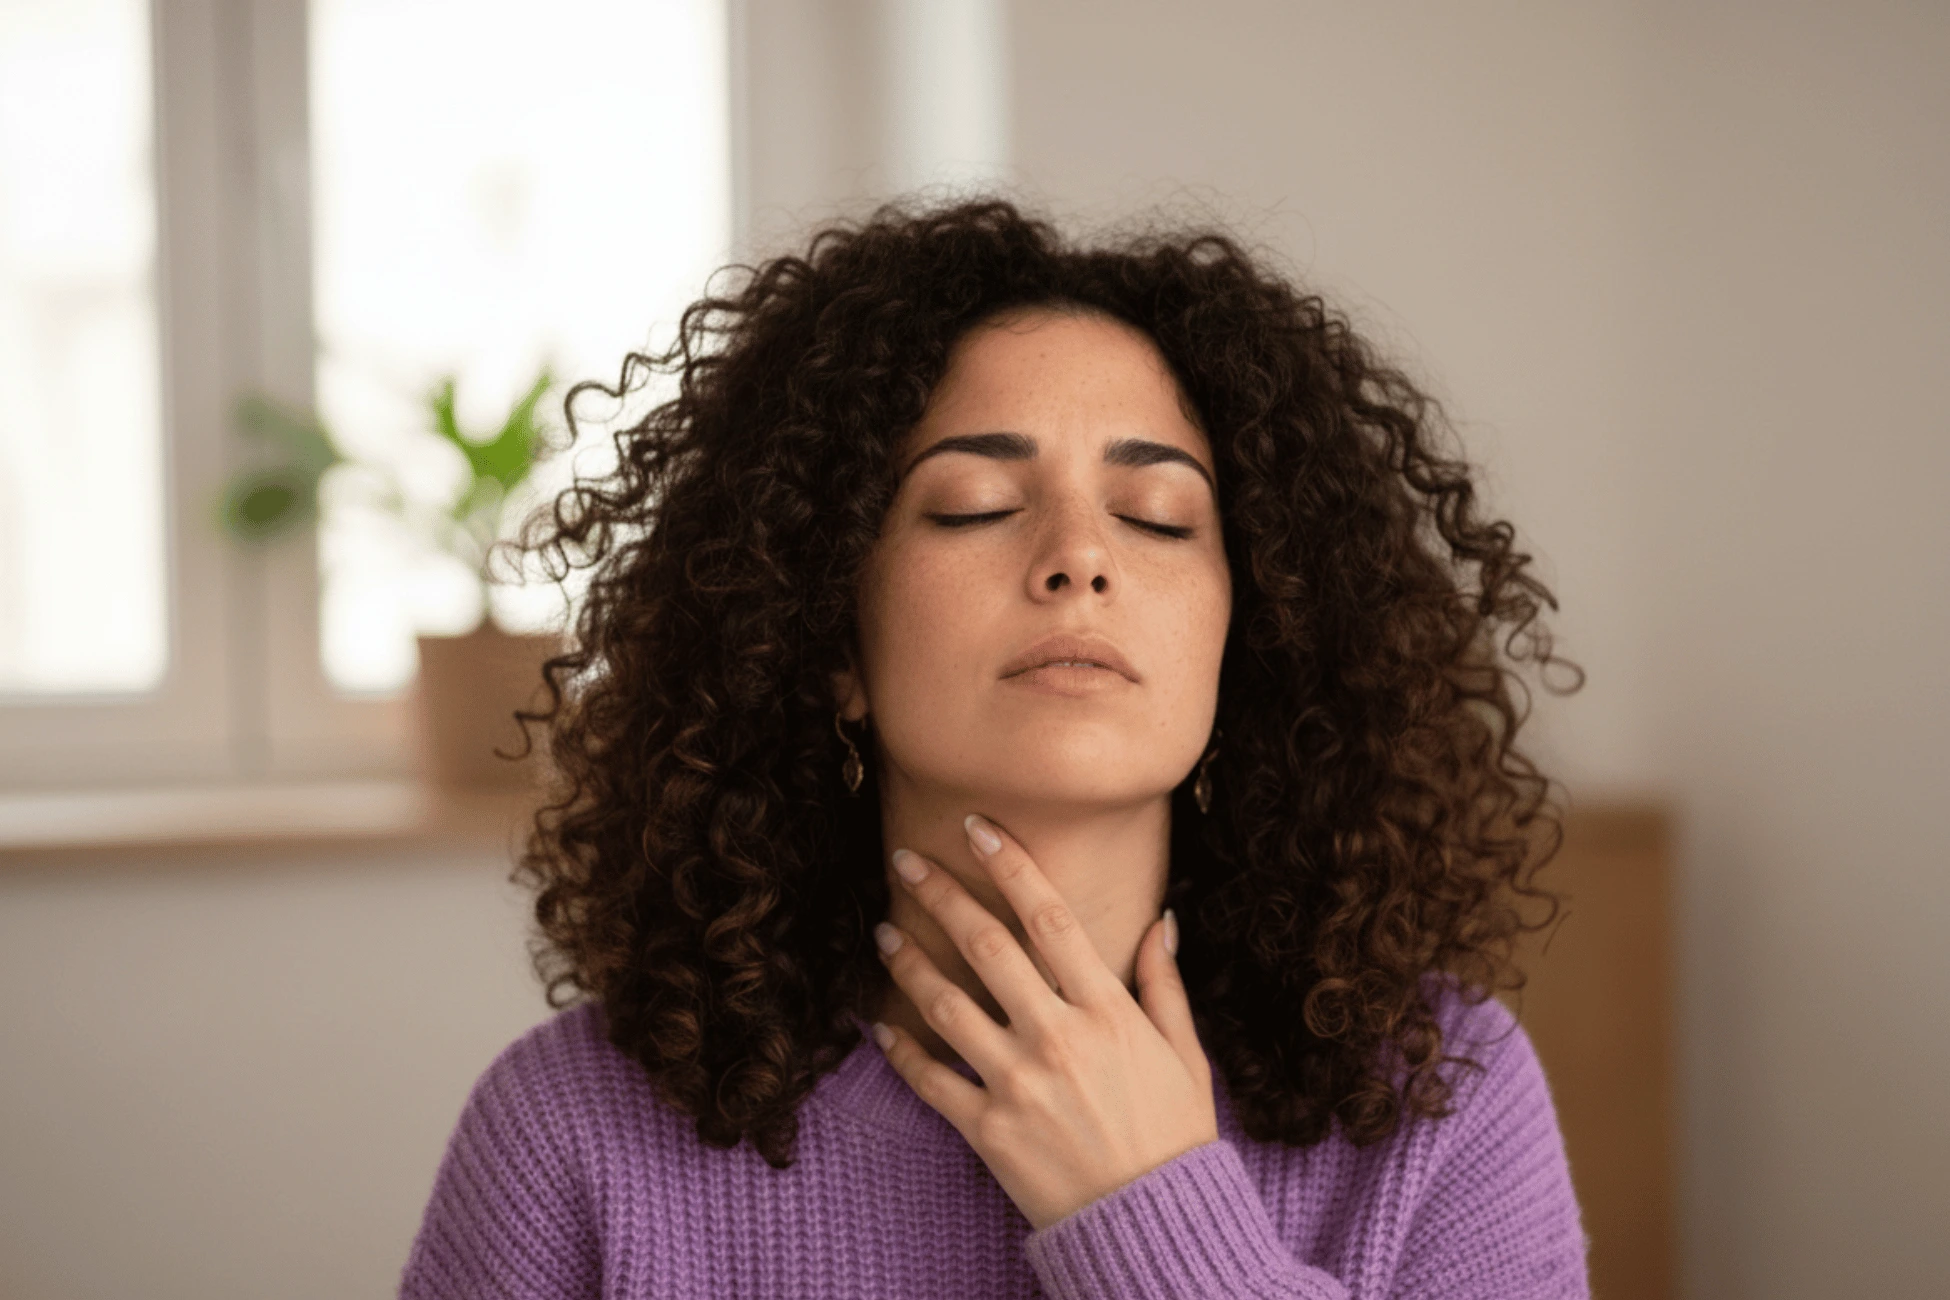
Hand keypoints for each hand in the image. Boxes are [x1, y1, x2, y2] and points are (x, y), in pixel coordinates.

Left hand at [870, 814, 1219, 1230]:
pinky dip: (899, 1049)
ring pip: (945, 1004)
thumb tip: (1162, 920)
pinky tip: (880, 1024)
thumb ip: (1166, 984)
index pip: (1050, 918)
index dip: (1010, 865)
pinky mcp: (989, 1131)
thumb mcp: (1186, 1055)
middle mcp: (1058, 1038)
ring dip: (908, 962)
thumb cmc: (1175, 1138)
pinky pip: (930, 1080)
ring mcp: (1018, 1085)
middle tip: (905, 861)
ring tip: (885, 934)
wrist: (1154, 1228)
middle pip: (985, 945)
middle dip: (940, 893)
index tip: (977, 827)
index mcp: (1108, 1012)